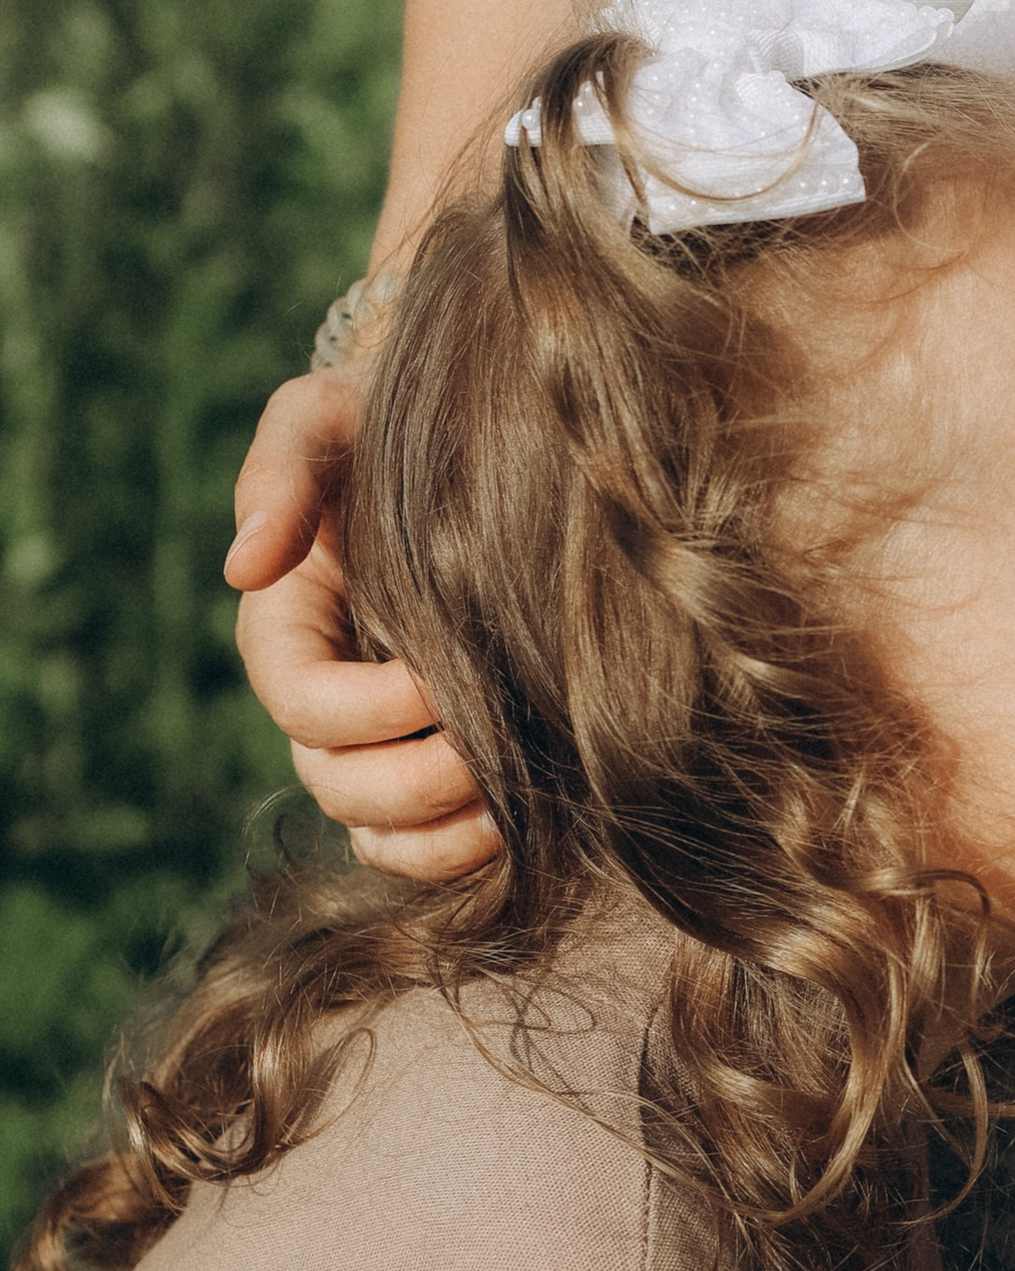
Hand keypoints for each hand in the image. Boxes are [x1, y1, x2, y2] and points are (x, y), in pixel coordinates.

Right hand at [228, 370, 496, 877]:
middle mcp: (323, 694)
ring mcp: (373, 738)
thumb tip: (242, 566)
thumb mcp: (325, 417)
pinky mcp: (428, 759)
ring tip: (510, 808)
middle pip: (334, 781)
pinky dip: (451, 853)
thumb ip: (278, 474)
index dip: (366, 709)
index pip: (301, 701)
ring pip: (371, 828)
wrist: (477, 436)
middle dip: (411, 782)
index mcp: (286, 626)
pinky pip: (413, 845)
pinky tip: (517, 825)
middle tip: (491, 752)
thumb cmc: (387, 419)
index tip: (441, 678)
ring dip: (434, 833)